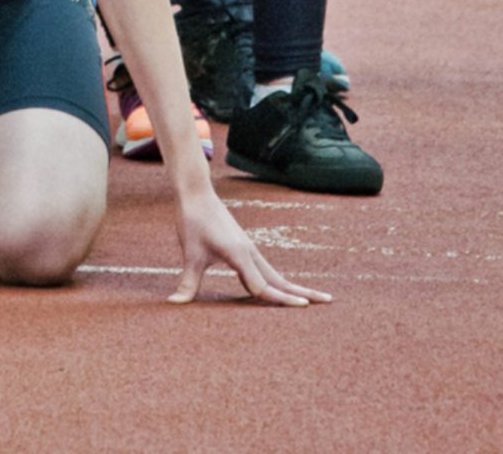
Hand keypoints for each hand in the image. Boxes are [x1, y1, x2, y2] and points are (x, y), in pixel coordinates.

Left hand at [168, 185, 331, 307]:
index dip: (281, 300)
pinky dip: (277, 281)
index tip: (304, 308)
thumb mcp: (190, 254)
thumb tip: (173, 304)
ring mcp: (249, 249)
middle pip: (280, 279)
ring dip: (294, 286)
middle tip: (329, 301)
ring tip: (312, 298)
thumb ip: (188, 283)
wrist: (196, 193)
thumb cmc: (193, 222)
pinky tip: (278, 288)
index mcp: (241, 256)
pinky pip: (264, 269)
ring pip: (275, 274)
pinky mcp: (244, 247)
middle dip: (303, 292)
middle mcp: (250, 253)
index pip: (263, 286)